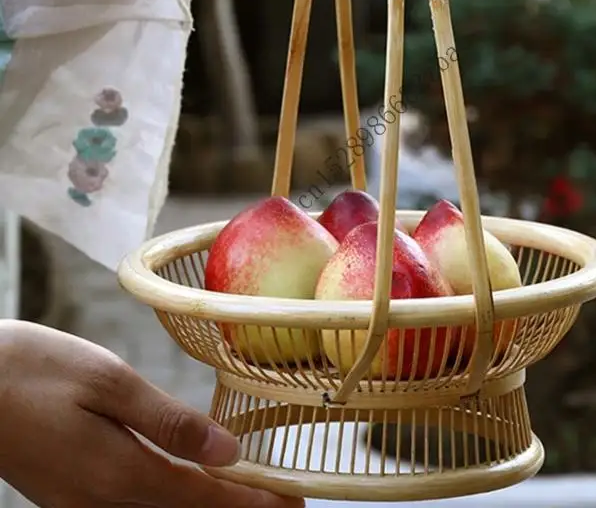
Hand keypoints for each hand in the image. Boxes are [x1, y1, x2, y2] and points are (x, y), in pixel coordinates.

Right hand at [0, 320, 301, 507]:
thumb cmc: (34, 370)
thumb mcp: (108, 381)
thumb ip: (169, 420)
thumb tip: (226, 449)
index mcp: (117, 473)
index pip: (202, 497)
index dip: (251, 502)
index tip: (291, 502)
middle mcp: (100, 503)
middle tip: (283, 502)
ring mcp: (80, 507)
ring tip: (249, 494)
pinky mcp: (68, 499)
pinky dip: (173, 503)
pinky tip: (191, 486)